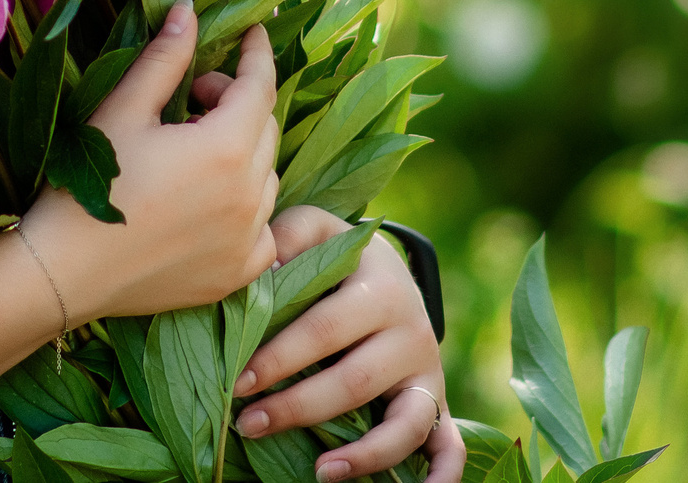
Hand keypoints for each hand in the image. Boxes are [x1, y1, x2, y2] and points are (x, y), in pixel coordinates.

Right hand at [23, 0, 278, 319]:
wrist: (64, 272)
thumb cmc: (88, 185)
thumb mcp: (125, 110)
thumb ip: (166, 59)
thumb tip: (188, 10)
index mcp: (225, 147)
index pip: (260, 85)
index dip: (256, 53)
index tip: (250, 33)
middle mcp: (250, 194)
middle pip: (265, 129)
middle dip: (236, 102)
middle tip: (192, 98)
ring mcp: (248, 239)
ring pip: (266, 177)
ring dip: (243, 153)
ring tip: (194, 151)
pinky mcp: (238, 274)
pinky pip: (264, 229)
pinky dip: (248, 208)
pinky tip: (213, 203)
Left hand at [227, 206, 459, 482]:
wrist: (388, 269)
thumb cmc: (336, 255)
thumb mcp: (315, 229)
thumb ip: (287, 237)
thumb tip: (257, 271)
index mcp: (380, 285)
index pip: (325, 328)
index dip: (280, 358)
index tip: (238, 383)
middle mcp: (412, 329)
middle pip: (357, 380)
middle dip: (299, 408)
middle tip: (248, 424)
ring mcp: (428, 371)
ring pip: (406, 423)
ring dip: (364, 455)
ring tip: (319, 472)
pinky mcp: (438, 401)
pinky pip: (450, 446)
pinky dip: (442, 475)